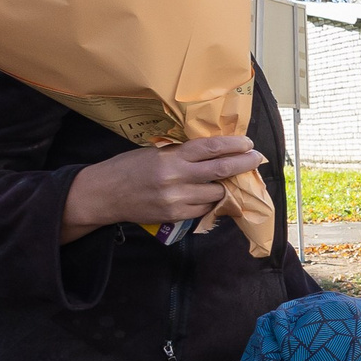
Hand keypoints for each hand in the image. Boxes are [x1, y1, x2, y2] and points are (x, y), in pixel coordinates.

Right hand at [61, 135, 265, 241]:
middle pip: (220, 171)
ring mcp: (176, 199)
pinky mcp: (175, 216)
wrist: (104, 194)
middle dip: (243, 164)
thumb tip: (214, 151)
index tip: (248, 144)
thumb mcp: (155, 152)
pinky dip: (209, 201)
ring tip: (226, 179)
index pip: (210, 149)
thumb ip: (182, 153)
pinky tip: (207, 195)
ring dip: (224, 186)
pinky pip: (203, 209)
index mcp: (171, 157)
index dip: (233, 146)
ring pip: (215, 193)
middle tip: (256, 159)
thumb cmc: (129, 168)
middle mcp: (176, 178)